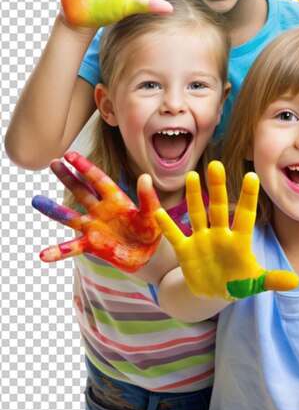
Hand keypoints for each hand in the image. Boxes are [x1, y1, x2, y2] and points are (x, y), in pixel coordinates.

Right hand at [32, 151, 161, 271]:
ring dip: (52, 210)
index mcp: (116, 199)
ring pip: (69, 217)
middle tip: (53, 162)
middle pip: (81, 191)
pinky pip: (71, 248)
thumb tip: (145, 176)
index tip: (69, 154)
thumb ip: (147, 197)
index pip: (97, 179)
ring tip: (35, 200)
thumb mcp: (152, 213)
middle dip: (67, 177)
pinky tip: (43, 255)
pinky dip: (58, 251)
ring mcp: (94, 227)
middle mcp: (101, 210)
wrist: (148, 253)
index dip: (84, 167)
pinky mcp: (91, 245)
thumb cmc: (151, 229)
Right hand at [155, 161, 298, 299]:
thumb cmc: (239, 283)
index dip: (248, 196)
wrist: (214, 293)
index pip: (245, 215)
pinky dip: (167, 226)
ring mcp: (201, 240)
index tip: (252, 175)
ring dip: (194, 197)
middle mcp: (220, 234)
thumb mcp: (255, 283)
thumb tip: (297, 282)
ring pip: (197, 214)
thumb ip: (272, 279)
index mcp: (239, 241)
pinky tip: (159, 212)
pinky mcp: (185, 251)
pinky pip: (174, 236)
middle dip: (218, 187)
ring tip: (192, 176)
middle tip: (216, 164)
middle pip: (218, 207)